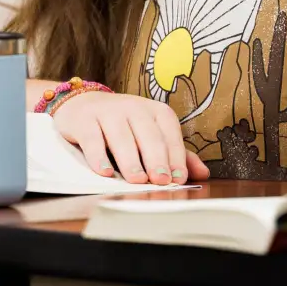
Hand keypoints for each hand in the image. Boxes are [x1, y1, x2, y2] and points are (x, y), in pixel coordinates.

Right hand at [50, 91, 209, 185]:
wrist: (83, 105)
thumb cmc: (124, 125)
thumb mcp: (150, 135)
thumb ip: (175, 154)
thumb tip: (203, 173)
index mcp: (154, 111)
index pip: (169, 133)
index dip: (176, 156)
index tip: (178, 178)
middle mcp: (133, 107)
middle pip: (148, 135)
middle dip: (156, 159)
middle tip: (161, 181)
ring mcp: (108, 112)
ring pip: (122, 136)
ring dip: (130, 160)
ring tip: (137, 180)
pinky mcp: (84, 120)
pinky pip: (92, 139)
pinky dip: (98, 156)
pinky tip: (105, 172)